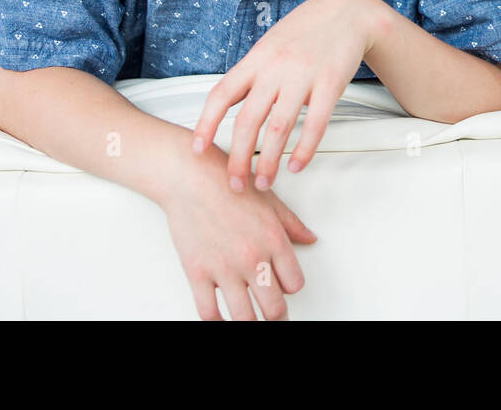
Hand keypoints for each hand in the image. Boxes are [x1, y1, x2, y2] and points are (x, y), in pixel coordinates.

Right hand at [162, 141, 316, 319]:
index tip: (284, 288)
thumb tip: (310, 239)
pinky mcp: (197, 273)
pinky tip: (221, 320)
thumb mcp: (270, 200)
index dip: (290, 288)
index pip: (294, 284)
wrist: (190, 177)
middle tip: (272, 315)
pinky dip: (217, 322)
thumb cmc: (228, 183)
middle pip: (274, 308)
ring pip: (244, 317)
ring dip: (250, 323)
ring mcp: (224, 268)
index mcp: (274, 240)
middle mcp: (252, 258)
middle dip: (276, 316)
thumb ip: (292, 224)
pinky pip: (209, 312)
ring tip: (250, 320)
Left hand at [192, 0, 385, 191]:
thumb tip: (226, 106)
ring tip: (263, 183)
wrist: (346, 11)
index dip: (206, 124)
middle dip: (238, 158)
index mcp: (256, 59)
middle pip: (248, 120)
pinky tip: (296, 165)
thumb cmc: (305, 30)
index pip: (221, 94)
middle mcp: (276, 68)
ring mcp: (303, 76)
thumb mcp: (269, 45)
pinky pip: (316, 124)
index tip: (197, 149)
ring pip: (279, 127)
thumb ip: (251, 74)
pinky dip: (304, 149)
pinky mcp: (331, 84)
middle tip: (234, 185)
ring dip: (269, 161)